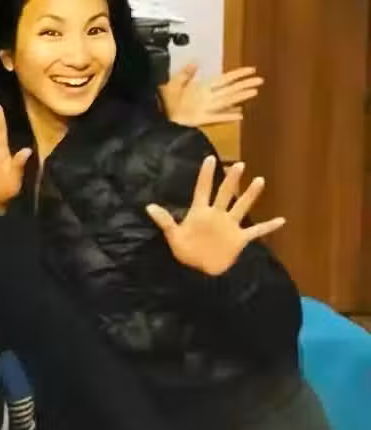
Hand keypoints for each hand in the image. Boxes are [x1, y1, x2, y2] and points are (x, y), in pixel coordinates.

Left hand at [145, 157, 284, 275]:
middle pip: (225, 193)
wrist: (197, 271)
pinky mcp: (239, 239)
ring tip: (260, 180)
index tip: (210, 158)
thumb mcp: (173, 236)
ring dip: (250, 195)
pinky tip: (281, 220)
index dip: (206, 174)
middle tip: (239, 164)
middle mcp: (216, 215)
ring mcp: (229, 226)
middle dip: (232, 179)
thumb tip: (149, 207)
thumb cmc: (184, 252)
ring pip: (242, 206)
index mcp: (200, 212)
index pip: (203, 188)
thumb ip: (165, 221)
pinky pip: (256, 231)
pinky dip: (268, 226)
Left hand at [161, 62, 262, 127]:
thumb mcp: (174, 82)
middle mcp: (207, 97)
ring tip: (254, 92)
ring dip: (241, 97)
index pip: (225, 79)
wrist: (156, 115)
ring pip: (227, 100)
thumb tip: (196, 61)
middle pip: (230, 89)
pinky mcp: (201, 119)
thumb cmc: (164, 100)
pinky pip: (217, 117)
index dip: (238, 74)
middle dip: (245, 84)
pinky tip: (240, 115)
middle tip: (260, 80)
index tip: (251, 70)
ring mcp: (206, 108)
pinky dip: (228, 116)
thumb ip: (186, 73)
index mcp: (202, 87)